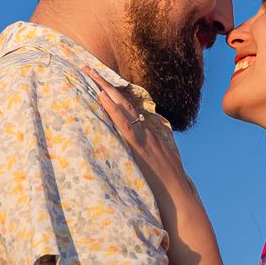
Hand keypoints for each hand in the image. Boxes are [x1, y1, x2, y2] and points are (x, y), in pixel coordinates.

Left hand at [84, 66, 196, 215]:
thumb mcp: (164, 161)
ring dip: (105, 89)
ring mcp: (143, 138)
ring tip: (90, 73)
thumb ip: (154, 148)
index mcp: (150, 133)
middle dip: (105, 83)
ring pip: (122, 107)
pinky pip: (124, 125)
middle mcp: (147, 131)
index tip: (102, 79)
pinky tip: (102, 98)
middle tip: (88, 67)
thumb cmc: (169, 185)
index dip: (116, 92)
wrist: (177, 197)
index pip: (130, 107)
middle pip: (124, 101)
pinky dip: (113, 110)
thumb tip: (146, 144)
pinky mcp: (138, 148)